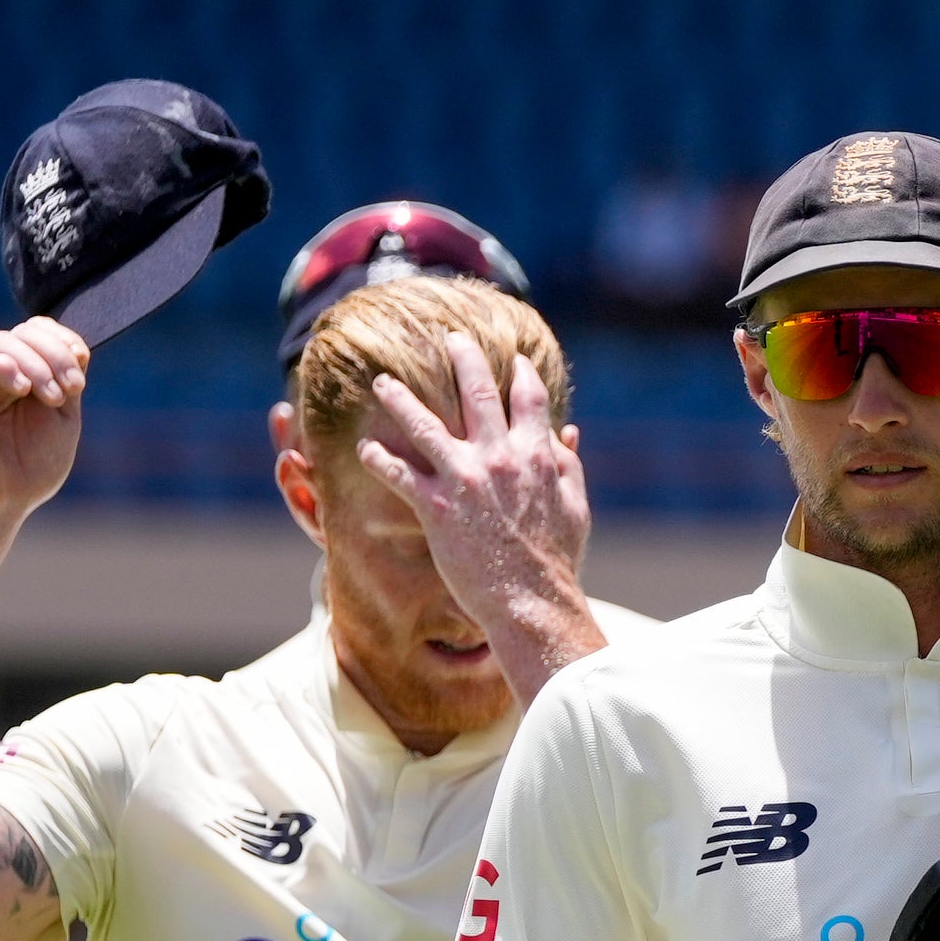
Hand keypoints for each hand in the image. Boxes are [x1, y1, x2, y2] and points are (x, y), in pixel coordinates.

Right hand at [0, 318, 87, 529]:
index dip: (61, 340)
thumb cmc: (26, 472)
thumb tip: (76, 346)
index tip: (82, 363)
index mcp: (19, 378)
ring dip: (34, 364)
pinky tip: (21, 389)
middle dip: (53, 354)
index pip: (36, 335)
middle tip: (71, 388)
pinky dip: (0, 367)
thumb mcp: (59, 420)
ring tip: (52, 396)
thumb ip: (65, 382)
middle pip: (21, 335)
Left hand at [355, 332, 605, 698]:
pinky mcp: (436, 508)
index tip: (514, 359)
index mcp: (537, 454)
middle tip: (449, 337)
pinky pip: (399, 474)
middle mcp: (499, 456)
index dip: (521, 373)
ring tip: (382, 382)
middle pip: (476, 391)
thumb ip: (568, 464)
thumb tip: (569, 433)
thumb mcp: (575, 506)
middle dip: (462, 358)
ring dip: (400, 399)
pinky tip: (364, 449)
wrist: (533, 602)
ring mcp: (465, 479)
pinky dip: (380, 459)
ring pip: (424, 424)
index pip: (528, 398)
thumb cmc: (557, 560)